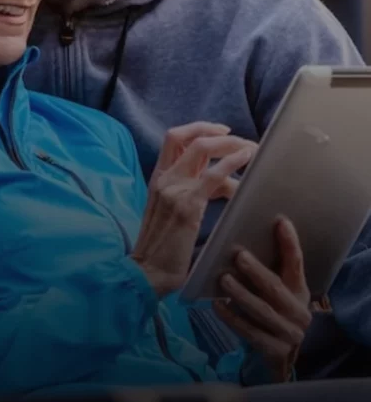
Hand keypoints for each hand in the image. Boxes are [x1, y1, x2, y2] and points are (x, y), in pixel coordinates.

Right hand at [132, 123, 256, 296]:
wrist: (149, 272)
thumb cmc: (163, 248)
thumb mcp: (173, 211)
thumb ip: (192, 191)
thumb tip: (224, 182)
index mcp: (158, 178)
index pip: (174, 138)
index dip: (199, 128)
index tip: (222, 132)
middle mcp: (163, 178)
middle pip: (188, 136)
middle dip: (218, 133)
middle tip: (243, 141)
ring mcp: (173, 189)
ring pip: (202, 148)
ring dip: (230, 145)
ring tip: (252, 151)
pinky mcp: (187, 205)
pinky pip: (213, 175)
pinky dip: (232, 162)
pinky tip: (247, 160)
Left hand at [214, 217, 310, 381]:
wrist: (281, 356)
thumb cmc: (273, 312)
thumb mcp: (278, 291)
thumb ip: (269, 269)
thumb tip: (243, 241)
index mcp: (300, 291)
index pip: (297, 263)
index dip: (290, 243)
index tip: (280, 221)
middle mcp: (299, 312)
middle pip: (276, 289)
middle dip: (257, 272)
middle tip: (239, 256)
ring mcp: (288, 333)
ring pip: (262, 311)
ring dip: (241, 294)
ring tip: (224, 279)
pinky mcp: (274, 351)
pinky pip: (250, 332)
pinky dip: (232, 318)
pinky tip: (217, 305)